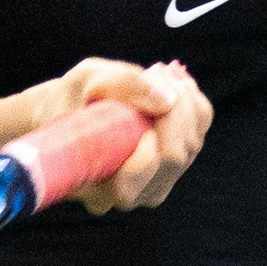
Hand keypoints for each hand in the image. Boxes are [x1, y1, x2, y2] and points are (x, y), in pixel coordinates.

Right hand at [41, 55, 212, 211]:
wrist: (66, 113)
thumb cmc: (69, 100)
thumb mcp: (84, 82)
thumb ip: (121, 86)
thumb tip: (168, 98)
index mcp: (102, 189)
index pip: (144, 173)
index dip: (153, 135)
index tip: (140, 100)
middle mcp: (136, 195)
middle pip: (176, 157)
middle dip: (173, 106)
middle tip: (153, 70)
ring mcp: (159, 183)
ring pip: (192, 142)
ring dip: (182, 99)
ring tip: (156, 72)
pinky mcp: (176, 164)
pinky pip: (200, 129)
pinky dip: (192, 100)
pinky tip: (172, 81)